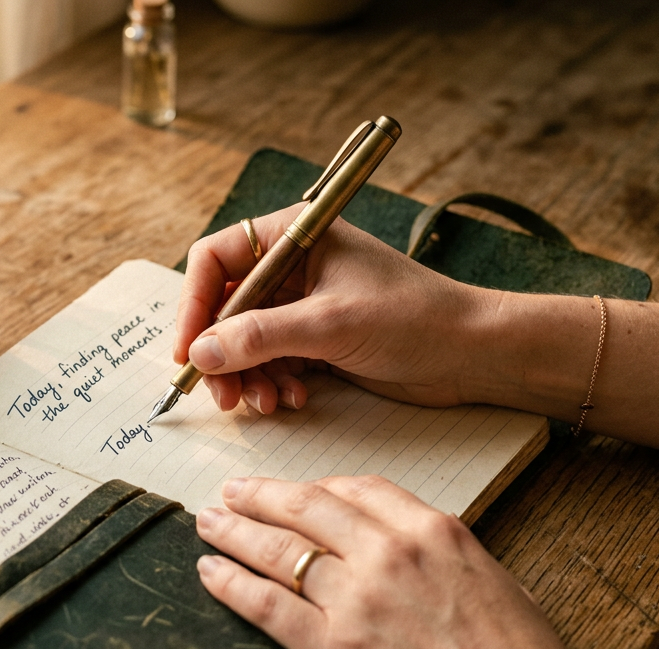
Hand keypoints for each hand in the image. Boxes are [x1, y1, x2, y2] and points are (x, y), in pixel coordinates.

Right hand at [175, 210, 491, 413]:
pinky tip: (292, 399)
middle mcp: (292, 266)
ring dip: (246, 375)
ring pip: (243, 341)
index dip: (193, 304)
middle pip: (224, 306)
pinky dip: (271, 383)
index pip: (216, 260)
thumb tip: (201, 352)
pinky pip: (270, 361)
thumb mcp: (330, 324)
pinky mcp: (315, 339)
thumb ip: (260, 336)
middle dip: (220, 353)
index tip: (188, 350)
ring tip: (264, 403)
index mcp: (293, 236)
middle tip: (222, 393)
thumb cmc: (415, 318)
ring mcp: (302, 304)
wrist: (471, 353)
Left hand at [195, 476, 644, 648]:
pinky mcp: (331, 647)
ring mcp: (356, 598)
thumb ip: (445, 553)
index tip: (294, 490)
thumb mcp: (493, 581)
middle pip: (305, 507)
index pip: (356, 489)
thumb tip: (418, 547)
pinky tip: (210, 572)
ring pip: (277, 550)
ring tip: (209, 522)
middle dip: (260, 496)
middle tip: (231, 492)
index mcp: (433, 531)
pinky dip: (230, 583)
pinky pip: (265, 604)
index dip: (315, 486)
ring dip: (234, 532)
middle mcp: (389, 553)